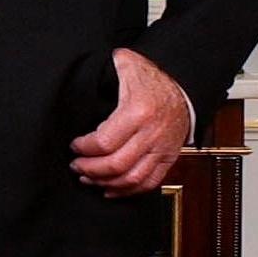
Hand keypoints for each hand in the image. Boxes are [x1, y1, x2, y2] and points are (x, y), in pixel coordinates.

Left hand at [69, 48, 189, 196]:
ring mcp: (161, 149)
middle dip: (90, 169)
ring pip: (132, 178)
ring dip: (106, 183)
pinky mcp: (168, 158)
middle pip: (116, 165)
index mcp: (138, 112)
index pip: (105, 142)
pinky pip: (150, 182)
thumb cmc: (152, 76)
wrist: (183, 86)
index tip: (74, 146)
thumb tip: (82, 67)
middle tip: (76, 166)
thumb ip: (105, 66)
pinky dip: (129, 191)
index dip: (84, 148)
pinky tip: (111, 189)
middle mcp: (151, 134)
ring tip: (88, 178)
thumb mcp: (127, 64)